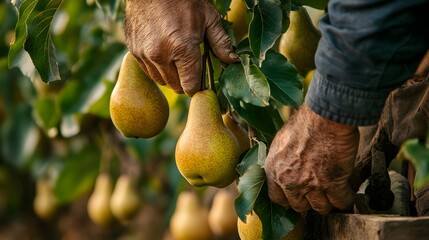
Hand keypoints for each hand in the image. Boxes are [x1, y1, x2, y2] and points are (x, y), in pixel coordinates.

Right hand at [124, 0, 238, 95]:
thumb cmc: (184, 0)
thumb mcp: (208, 18)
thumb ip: (221, 43)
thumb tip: (232, 61)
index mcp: (182, 48)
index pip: (190, 85)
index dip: (198, 85)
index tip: (202, 79)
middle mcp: (160, 55)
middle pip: (176, 86)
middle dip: (186, 80)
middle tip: (192, 65)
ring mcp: (144, 54)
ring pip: (161, 80)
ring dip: (171, 75)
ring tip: (178, 57)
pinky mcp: (134, 51)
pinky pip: (148, 71)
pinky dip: (158, 67)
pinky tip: (165, 53)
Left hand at [264, 104, 358, 214]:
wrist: (324, 116)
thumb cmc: (304, 122)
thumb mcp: (282, 141)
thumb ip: (281, 160)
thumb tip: (285, 167)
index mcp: (274, 170)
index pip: (276, 199)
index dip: (288, 200)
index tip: (296, 197)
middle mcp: (289, 181)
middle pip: (299, 207)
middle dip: (309, 202)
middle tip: (317, 194)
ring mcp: (311, 185)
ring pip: (321, 208)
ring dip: (328, 203)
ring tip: (334, 196)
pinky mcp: (333, 183)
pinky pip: (341, 202)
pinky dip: (346, 200)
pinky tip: (348, 194)